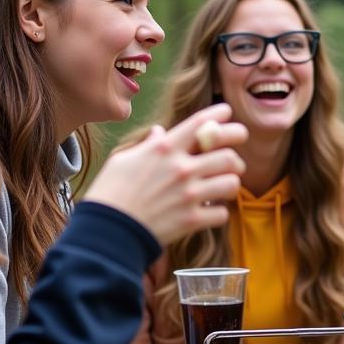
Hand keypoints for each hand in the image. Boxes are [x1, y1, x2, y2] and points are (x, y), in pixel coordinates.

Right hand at [83, 103, 247, 244]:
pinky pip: (222, 213)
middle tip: (233, 162)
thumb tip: (159, 132)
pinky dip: (218, 213)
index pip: (200, 122)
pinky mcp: (192, 220)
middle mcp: (181, 168)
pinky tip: (209, 211)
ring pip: (232, 183)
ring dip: (230, 184)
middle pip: (228, 155)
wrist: (107, 231)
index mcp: (164, 149)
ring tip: (223, 187)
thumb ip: (148, 145)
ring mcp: (189, 195)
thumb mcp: (124, 160)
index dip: (219, 115)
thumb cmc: (111, 192)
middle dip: (236, 157)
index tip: (228, 113)